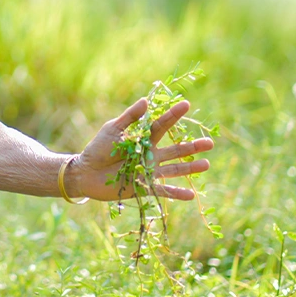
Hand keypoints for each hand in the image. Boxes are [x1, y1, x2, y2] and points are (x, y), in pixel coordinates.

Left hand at [66, 97, 213, 201]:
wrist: (85, 172)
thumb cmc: (98, 148)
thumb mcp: (113, 129)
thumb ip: (130, 117)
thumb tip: (146, 100)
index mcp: (143, 139)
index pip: (162, 126)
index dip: (174, 116)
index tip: (187, 104)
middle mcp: (151, 155)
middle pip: (175, 150)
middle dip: (192, 146)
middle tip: (210, 143)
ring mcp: (149, 171)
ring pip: (174, 169)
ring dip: (190, 168)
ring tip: (207, 164)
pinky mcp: (144, 187)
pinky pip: (163, 191)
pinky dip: (177, 193)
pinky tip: (191, 195)